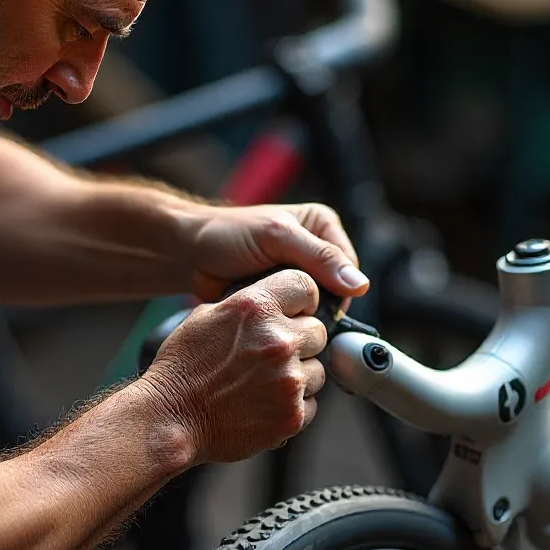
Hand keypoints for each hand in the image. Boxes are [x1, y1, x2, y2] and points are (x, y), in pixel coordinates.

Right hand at [137, 269, 326, 463]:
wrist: (170, 419)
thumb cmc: (182, 369)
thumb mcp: (205, 316)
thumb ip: (247, 305)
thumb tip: (274, 301)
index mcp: (256, 309)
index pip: (306, 286)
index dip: (300, 300)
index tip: (295, 311)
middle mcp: (278, 341)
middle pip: (318, 331)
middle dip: (299, 340)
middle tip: (271, 354)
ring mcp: (289, 380)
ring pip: (317, 369)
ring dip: (297, 374)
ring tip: (262, 382)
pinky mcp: (292, 415)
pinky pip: (311, 403)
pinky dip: (293, 404)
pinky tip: (263, 403)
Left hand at [187, 202, 368, 302]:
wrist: (190, 253)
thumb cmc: (228, 234)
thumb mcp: (276, 237)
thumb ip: (318, 257)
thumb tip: (359, 284)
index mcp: (322, 227)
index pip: (349, 268)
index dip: (337, 289)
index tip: (315, 304)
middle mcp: (316, 251)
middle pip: (335, 291)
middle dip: (316, 304)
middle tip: (292, 312)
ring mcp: (299, 277)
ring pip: (316, 307)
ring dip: (299, 314)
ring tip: (279, 315)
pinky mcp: (283, 297)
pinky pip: (296, 316)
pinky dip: (285, 320)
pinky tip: (272, 322)